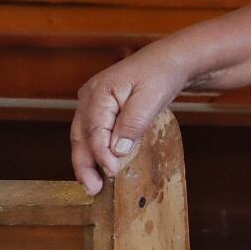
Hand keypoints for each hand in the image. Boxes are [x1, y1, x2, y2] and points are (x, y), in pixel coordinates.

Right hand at [69, 45, 192, 194]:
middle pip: (81, 136)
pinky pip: (91, 133)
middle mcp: (89, 97)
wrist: (169, 60)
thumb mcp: (151, 98)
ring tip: (93, 186)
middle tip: (93, 189)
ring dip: (86, 161)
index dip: (101, 154)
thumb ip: (132, 123)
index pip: (95, 130)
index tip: (112, 172)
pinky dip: (93, 151)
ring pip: (82, 137)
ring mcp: (91, 102)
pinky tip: (98, 168)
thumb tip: (116, 150)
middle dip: (85, 165)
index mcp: (99, 92)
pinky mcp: (99, 109)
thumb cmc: (161, 75)